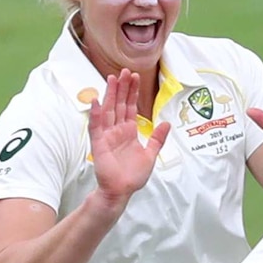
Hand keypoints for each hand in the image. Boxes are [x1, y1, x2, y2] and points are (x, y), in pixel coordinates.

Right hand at [88, 69, 169, 205]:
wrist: (121, 191)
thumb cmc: (133, 176)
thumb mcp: (151, 155)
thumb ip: (157, 139)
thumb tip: (167, 123)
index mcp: (129, 131)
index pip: (130, 107)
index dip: (132, 92)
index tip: (134, 77)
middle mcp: (117, 130)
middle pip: (119, 104)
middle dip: (122, 88)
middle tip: (124, 71)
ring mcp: (107, 135)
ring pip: (108, 110)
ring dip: (110, 94)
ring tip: (112, 78)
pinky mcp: (98, 143)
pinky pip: (96, 126)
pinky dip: (95, 114)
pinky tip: (96, 101)